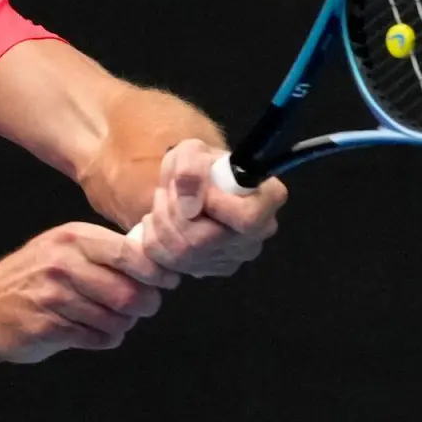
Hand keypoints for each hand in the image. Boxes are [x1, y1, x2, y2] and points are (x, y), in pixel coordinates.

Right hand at [0, 222, 181, 363]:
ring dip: (122, 325)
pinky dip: (103, 339)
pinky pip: (97, 338)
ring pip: (116, 319)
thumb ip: (104, 253)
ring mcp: (54, 296)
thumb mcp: (62, 249)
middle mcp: (63, 263)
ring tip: (109, 321)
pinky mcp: (48, 326)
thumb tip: (158, 265)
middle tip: (142, 309)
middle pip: (129, 291)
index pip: (130, 253)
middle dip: (144, 305)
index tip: (167, 282)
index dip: (156, 272)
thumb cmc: (33, 279)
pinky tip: (91, 333)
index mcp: (73, 238)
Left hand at [132, 139, 286, 277]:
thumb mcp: (193, 150)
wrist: (189, 185)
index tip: (202, 191)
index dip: (216, 206)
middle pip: (204, 241)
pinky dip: (154, 241)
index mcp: (268, 199)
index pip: (247, 218)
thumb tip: (189, 206)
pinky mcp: (208, 271)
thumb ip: (191, 166)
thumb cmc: (199, 165)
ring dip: (160, 223)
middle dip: (173, 211)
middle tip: (168, 191)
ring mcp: (233, 258)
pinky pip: (169, 264)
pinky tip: (160, 223)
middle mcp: (257, 235)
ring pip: (182, 254)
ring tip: (163, 202)